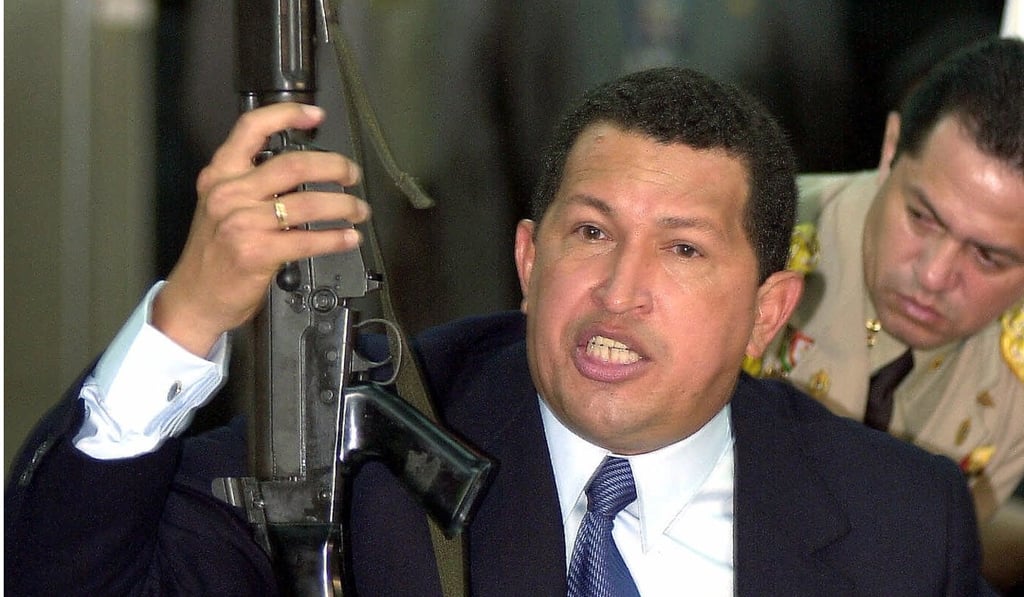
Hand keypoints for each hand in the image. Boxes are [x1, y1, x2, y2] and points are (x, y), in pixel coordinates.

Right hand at [153, 102, 368, 355]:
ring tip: (359, 210)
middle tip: (352, 174)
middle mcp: (229, 194)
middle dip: (334, 167)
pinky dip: (335, 238)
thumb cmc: (214, 254)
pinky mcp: (256, 252)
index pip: (251, 129)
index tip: (314, 115)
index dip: (286, 115)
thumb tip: (304, 171)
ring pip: (307, 203)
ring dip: (343, 205)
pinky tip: (349, 238)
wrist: (194, 298)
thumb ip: (253, 185)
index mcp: (220, 176)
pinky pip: (308, 240)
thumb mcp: (222, 207)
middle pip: (293, 165)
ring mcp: (242, 223)